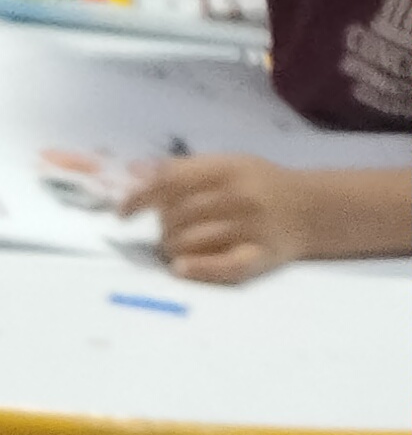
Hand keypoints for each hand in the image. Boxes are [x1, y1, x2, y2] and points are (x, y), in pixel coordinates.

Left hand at [123, 152, 318, 283]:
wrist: (310, 208)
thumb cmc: (258, 185)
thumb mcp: (227, 165)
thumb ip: (184, 169)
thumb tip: (133, 172)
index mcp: (228, 169)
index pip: (171, 182)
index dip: (140, 198)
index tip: (123, 214)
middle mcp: (239, 196)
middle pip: (174, 218)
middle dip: (163, 228)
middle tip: (171, 230)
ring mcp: (250, 228)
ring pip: (187, 244)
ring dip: (173, 250)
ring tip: (181, 247)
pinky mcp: (258, 257)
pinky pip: (219, 267)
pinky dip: (196, 269)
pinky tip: (182, 268)